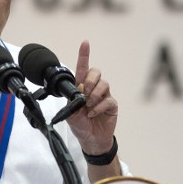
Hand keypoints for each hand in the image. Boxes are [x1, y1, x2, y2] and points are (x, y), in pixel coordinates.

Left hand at [67, 40, 117, 155]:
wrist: (91, 140)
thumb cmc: (80, 125)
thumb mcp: (71, 114)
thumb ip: (73, 101)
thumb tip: (80, 90)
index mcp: (81, 88)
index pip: (82, 69)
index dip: (84, 55)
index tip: (85, 43)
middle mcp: (93, 89)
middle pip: (95, 72)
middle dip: (89, 80)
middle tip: (84, 94)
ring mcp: (103, 96)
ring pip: (103, 84)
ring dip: (94, 95)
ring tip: (89, 106)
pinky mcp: (112, 105)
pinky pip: (108, 99)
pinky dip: (99, 106)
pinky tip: (93, 113)